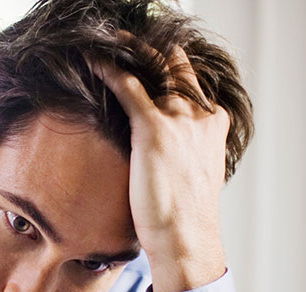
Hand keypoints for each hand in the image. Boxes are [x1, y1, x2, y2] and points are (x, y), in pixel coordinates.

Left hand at [94, 45, 230, 291]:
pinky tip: (92, 60)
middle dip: (157, 53)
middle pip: (178, 70)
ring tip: (110, 41)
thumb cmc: (183, 219)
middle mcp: (200, 116)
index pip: (194, 87)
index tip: (158, 63)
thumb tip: (163, 165)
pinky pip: (128, 87)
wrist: (186, 237)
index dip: (175, 71)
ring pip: (154, 71)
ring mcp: (179, 119)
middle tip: (132, 41)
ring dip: (131, 54)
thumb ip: (182, 160)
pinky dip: (110, 70)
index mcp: (212, 127)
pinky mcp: (153, 128)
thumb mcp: (191, 179)